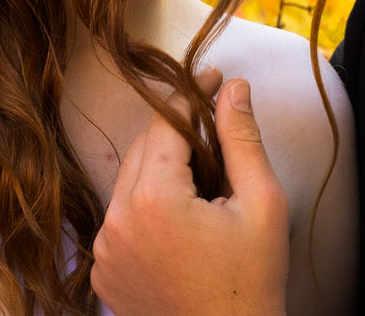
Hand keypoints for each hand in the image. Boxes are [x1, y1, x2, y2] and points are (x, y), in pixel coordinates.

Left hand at [92, 77, 290, 315]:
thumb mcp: (261, 203)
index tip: (214, 80)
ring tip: (204, 187)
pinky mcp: (103, 274)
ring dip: (161, 173)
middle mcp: (117, 223)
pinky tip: (182, 223)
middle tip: (218, 137)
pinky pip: (121, 220)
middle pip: (144, 150)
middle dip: (178, 137)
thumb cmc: (251, 283)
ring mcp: (105, 252)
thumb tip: (233, 90)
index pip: (165, 123)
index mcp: (154, 200)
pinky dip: (146, 210)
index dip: (191, 96)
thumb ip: (242, 139)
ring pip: (130, 183)